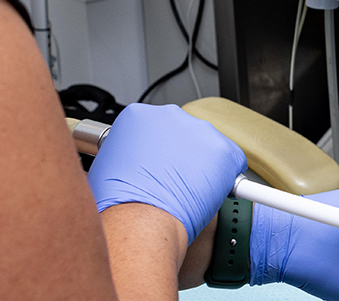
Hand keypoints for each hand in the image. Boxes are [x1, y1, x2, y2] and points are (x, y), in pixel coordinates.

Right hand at [88, 103, 246, 241]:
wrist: (140, 222)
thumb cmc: (119, 203)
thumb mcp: (107, 166)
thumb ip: (126, 154)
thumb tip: (134, 162)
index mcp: (138, 116)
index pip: (155, 129)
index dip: (156, 153)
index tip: (156, 167)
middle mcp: (170, 115)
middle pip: (182, 134)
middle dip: (179, 156)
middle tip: (171, 182)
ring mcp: (199, 131)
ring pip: (207, 147)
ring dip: (201, 167)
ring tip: (186, 192)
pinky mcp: (224, 150)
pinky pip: (231, 162)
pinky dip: (224, 178)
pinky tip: (207, 194)